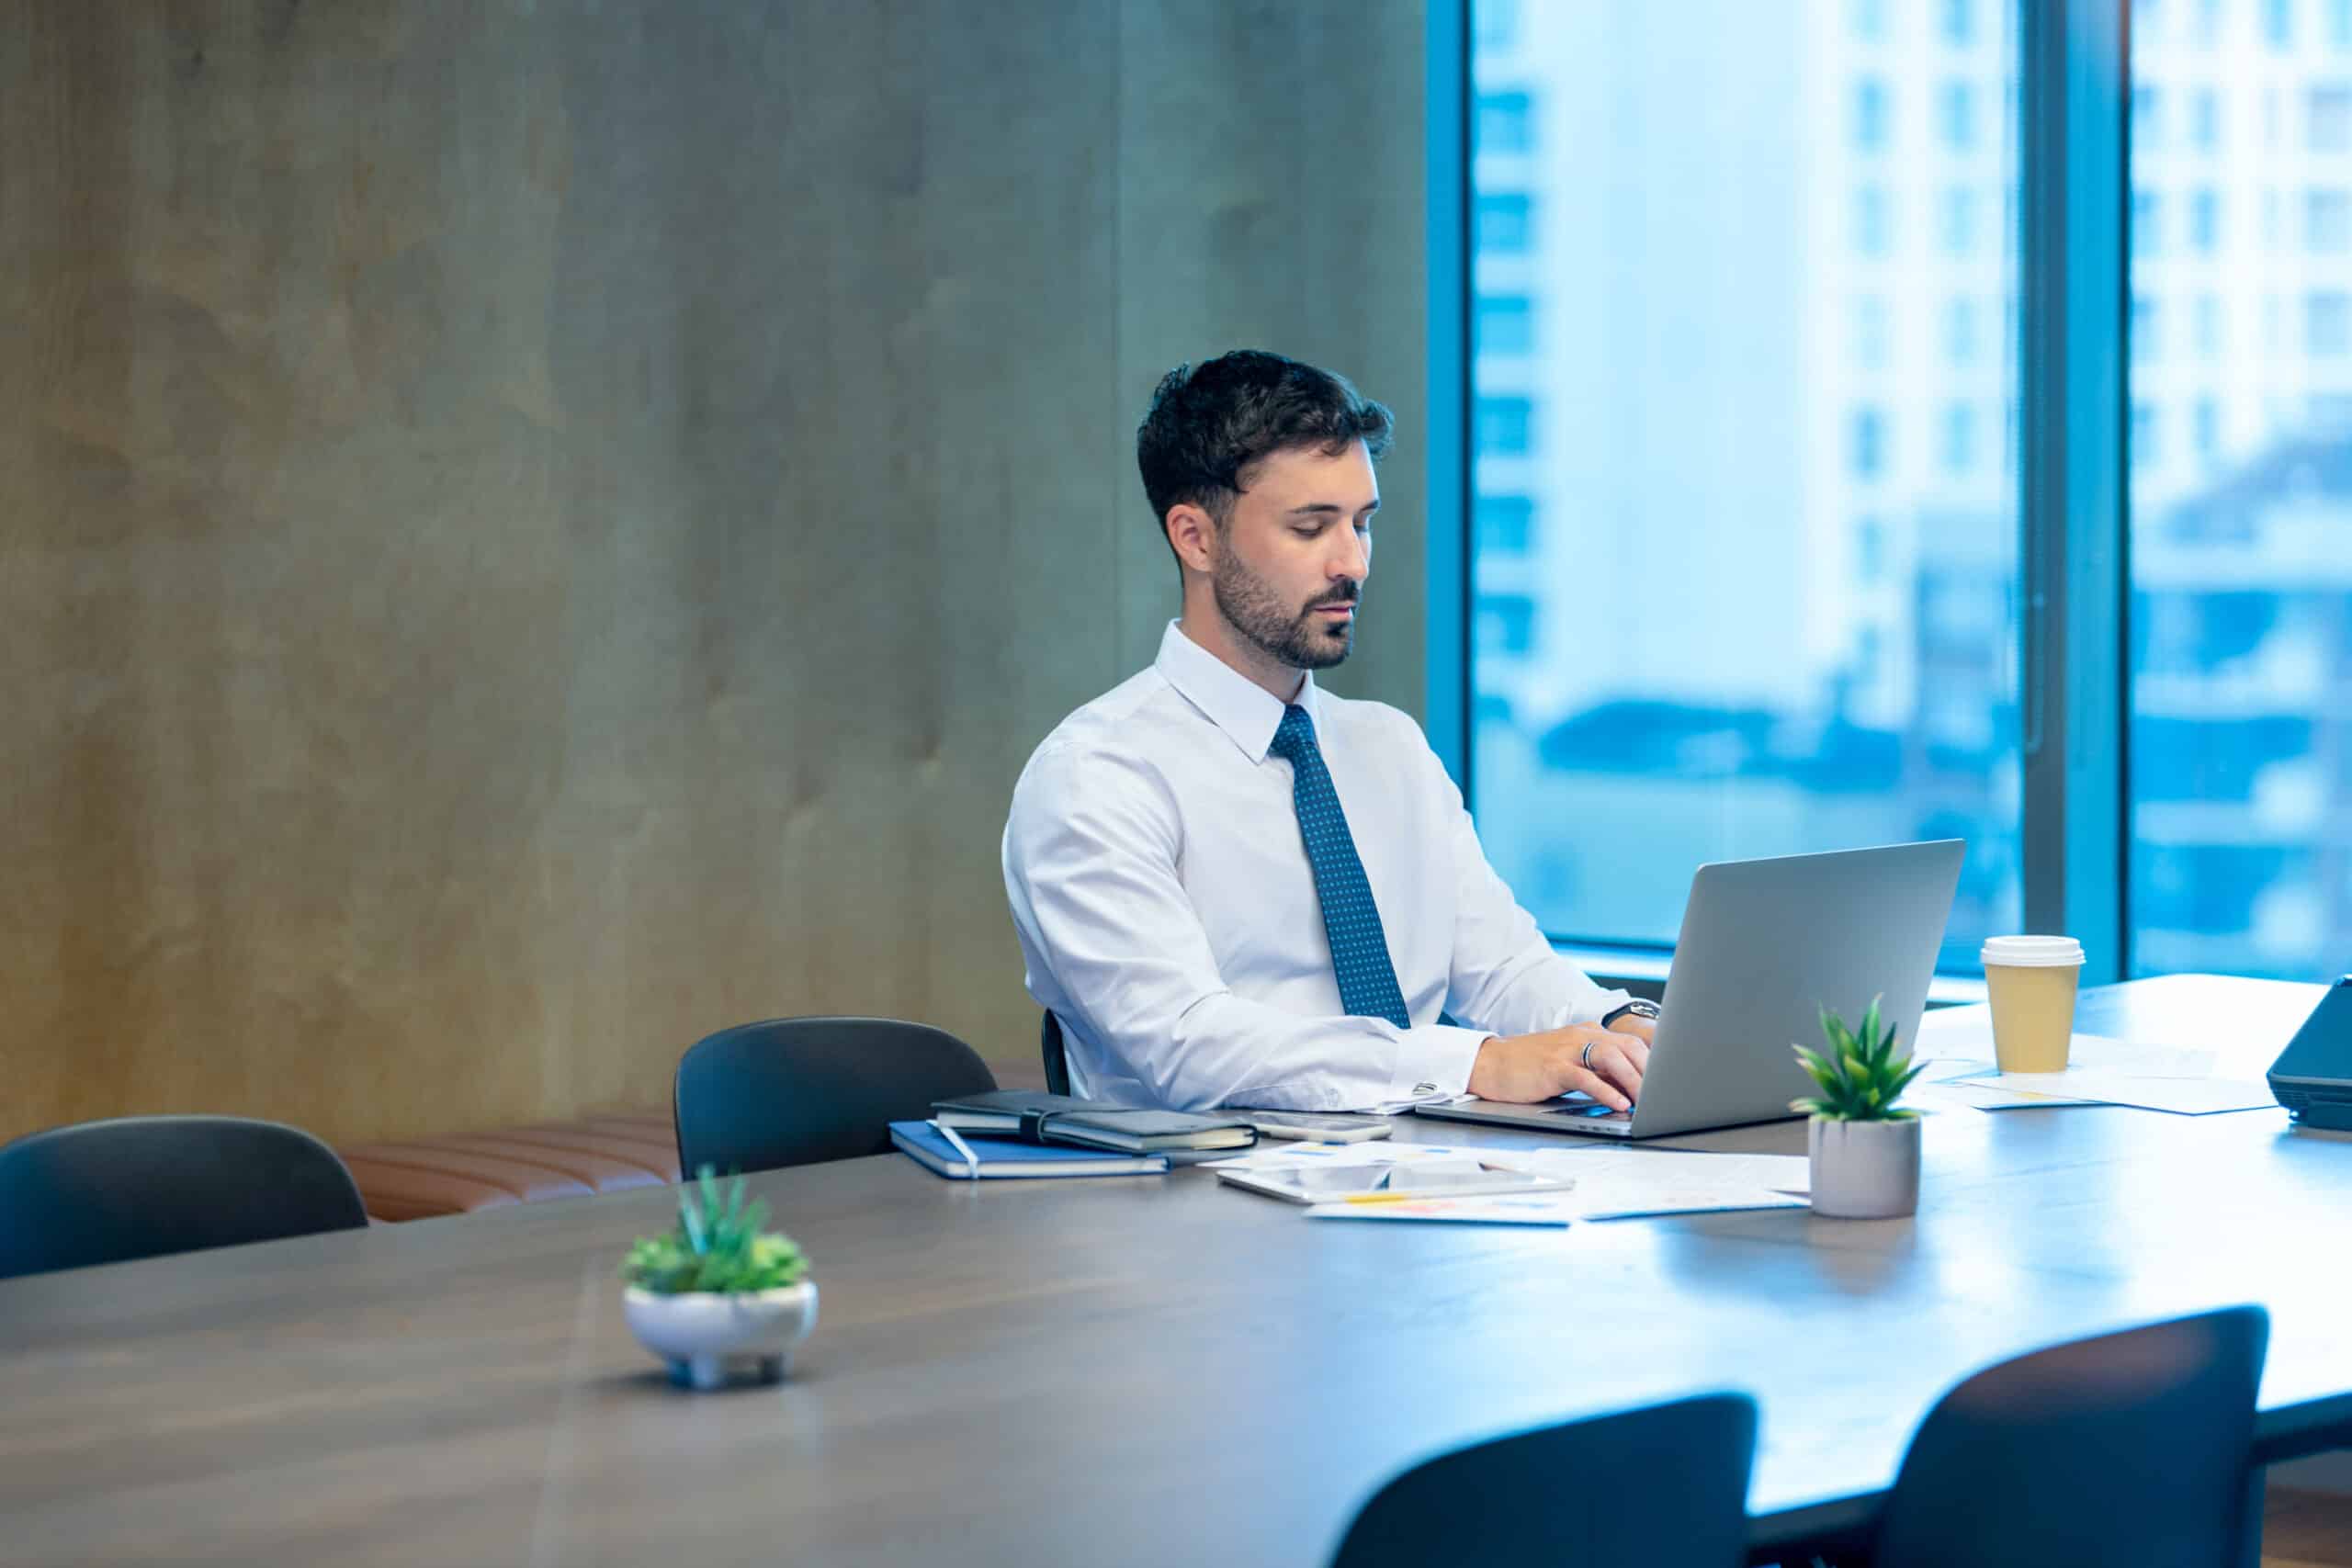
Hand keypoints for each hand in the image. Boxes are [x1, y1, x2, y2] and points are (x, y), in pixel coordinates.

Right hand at [1466, 1022, 1650, 1108]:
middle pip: (1628, 1046)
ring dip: (1634, 1080)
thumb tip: (1630, 1088)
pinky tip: (1619, 1103)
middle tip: (1665, 1096)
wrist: (1490, 1063)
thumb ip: (1598, 1071)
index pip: (1632, 1042)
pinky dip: (1606, 1090)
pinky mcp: (1552, 1067)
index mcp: (1588, 1033)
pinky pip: (1586, 1076)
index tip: (1669, 1082)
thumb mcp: (1570, 1064)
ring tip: (1646, 1102)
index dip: (1654, 1062)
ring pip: (1611, 1058)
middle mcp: (1581, 1035)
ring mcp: (1567, 1049)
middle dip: (1651, 1071)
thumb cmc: (1530, 1067)